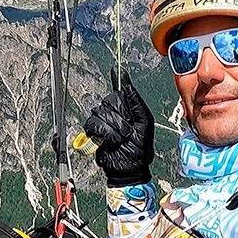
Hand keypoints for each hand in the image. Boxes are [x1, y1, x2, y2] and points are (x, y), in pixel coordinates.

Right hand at [83, 68, 154, 186]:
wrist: (129, 167)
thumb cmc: (140, 148)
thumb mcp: (145, 122)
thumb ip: (136, 101)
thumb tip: (127, 82)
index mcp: (128, 108)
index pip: (120, 90)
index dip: (117, 79)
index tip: (115, 70)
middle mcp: (114, 111)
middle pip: (111, 100)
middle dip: (121, 117)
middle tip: (128, 131)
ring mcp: (102, 120)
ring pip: (102, 112)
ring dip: (114, 128)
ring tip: (121, 138)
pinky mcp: (93, 130)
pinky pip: (93, 123)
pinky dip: (104, 133)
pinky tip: (110, 141)